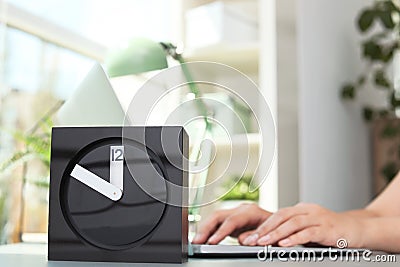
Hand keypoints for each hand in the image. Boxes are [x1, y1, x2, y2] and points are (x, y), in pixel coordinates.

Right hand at [192, 203, 271, 244]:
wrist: (282, 223)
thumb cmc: (279, 228)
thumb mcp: (271, 233)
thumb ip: (256, 236)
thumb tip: (243, 240)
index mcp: (251, 212)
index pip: (231, 220)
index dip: (220, 232)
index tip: (211, 242)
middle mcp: (241, 210)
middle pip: (218, 216)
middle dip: (206, 228)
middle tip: (196, 241)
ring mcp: (236, 214)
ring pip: (214, 218)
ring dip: (204, 229)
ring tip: (195, 241)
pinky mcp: (232, 220)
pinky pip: (216, 223)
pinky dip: (208, 231)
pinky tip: (202, 239)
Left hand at [243, 203, 363, 247]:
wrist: (358, 229)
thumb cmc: (331, 231)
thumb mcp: (309, 228)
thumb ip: (292, 231)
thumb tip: (269, 239)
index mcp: (301, 209)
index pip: (277, 215)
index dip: (263, 225)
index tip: (250, 236)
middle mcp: (308, 211)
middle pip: (282, 216)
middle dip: (265, 229)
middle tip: (252, 239)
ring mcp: (318, 218)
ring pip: (293, 223)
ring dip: (276, 233)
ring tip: (264, 242)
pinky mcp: (328, 229)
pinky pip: (309, 232)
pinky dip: (295, 238)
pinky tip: (285, 244)